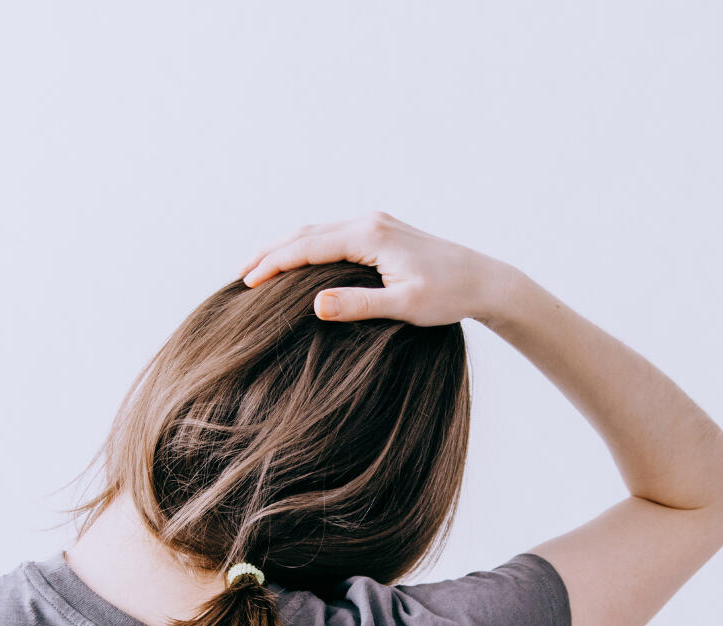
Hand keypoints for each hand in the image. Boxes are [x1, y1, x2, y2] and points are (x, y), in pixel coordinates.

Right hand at [236, 210, 514, 326]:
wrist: (484, 281)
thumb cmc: (448, 297)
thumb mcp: (404, 307)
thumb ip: (359, 304)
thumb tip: (314, 305)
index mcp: (370, 235)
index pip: (307, 247)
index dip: (274, 264)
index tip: (247, 283)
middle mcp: (370, 221)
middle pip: (305, 233)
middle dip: (269, 252)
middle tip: (238, 274)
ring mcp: (376, 224)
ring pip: (317, 232)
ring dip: (285, 248)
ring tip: (258, 268)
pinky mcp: (382, 233)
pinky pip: (332, 237)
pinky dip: (306, 249)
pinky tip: (296, 264)